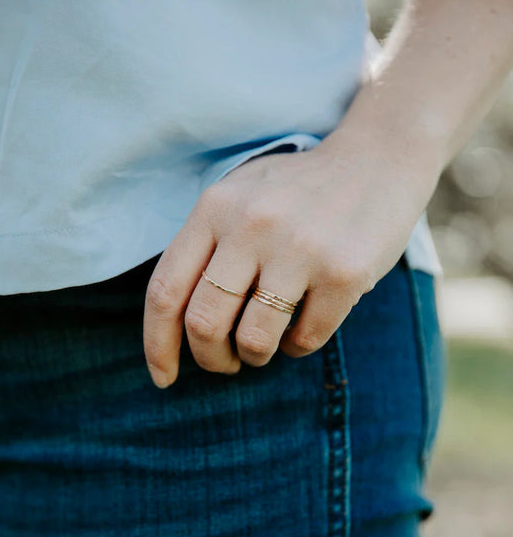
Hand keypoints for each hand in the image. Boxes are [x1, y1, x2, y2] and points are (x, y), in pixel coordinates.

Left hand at [143, 122, 438, 388]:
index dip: (157, 345)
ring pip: (254, 340)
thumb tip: (175, 327)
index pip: (166, 290)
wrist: (379, 160)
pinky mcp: (343, 272)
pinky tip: (303, 327)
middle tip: (225, 362)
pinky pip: (305, 340)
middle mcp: (252, 225)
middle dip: (211, 359)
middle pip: (204, 324)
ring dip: (255, 357)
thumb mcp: (239, 198)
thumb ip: (205, 247)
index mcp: (215, 208)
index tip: (164, 377)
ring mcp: (300, 248)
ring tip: (264, 345)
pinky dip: (297, 348)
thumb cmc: (297, 193)